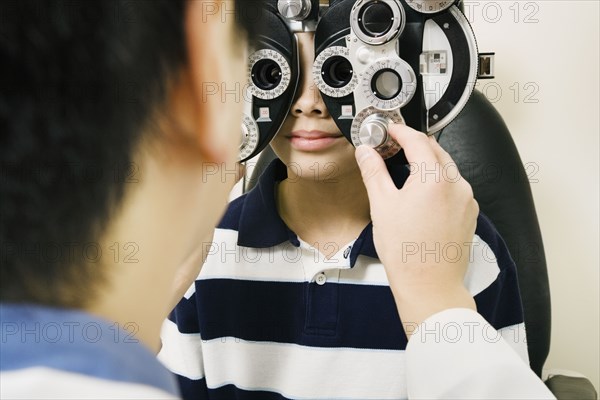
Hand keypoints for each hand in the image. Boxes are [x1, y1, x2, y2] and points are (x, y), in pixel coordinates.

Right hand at [355, 124, 477, 335]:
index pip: (417, 141)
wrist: (430, 286)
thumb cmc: (406, 251)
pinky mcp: (469, 214)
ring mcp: (466, 200)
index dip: (401, 132)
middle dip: (415, 144)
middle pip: (436, 151)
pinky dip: (438, 181)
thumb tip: (365, 152)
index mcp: (434, 178)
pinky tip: (423, 193)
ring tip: (407, 168)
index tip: (390, 130)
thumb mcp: (382, 206)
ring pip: (447, 169)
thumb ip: (374, 172)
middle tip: (395, 145)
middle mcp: (456, 185)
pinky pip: (454, 187)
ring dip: (428, 162)